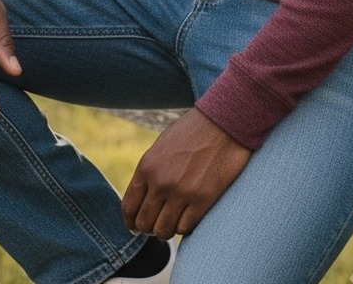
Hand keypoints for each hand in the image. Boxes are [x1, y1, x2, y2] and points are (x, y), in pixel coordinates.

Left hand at [121, 108, 250, 239]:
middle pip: (144, 223)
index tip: (136, 226)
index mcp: (147, 167)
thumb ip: (150, 171)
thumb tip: (143, 198)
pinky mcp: (203, 199)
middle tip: (158, 223)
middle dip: (149, 227)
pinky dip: (185, 226)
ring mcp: (181, 192)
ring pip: (163, 231)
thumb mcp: (162, 146)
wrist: (223, 121)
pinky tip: (189, 215)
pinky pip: (185, 229)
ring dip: (167, 230)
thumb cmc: (193, 131)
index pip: (129, 207)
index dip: (131, 222)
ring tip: (174, 222)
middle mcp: (160, 182)